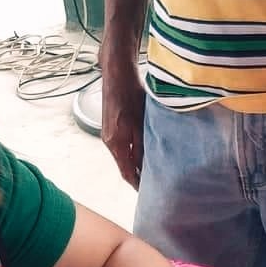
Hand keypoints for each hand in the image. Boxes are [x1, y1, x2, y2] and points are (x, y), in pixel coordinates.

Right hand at [99, 56, 145, 187]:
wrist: (117, 73)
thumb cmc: (130, 94)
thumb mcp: (141, 123)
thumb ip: (142, 147)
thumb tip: (146, 167)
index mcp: (115, 144)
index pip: (127, 173)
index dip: (137, 185)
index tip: (149, 193)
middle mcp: (109, 141)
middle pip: (125, 165)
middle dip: (138, 175)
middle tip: (156, 182)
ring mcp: (109, 133)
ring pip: (124, 155)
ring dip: (137, 162)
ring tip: (153, 167)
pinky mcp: (112, 125)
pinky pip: (123, 144)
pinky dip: (133, 151)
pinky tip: (145, 149)